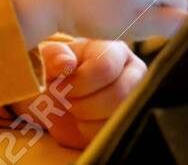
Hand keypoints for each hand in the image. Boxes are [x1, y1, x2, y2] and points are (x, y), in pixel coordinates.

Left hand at [12, 38, 145, 149]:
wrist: (62, 99)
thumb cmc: (59, 73)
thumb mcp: (50, 60)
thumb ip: (53, 57)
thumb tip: (65, 63)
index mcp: (115, 51)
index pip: (105, 67)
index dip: (78, 82)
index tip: (59, 86)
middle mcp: (135, 74)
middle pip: (117, 95)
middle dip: (82, 103)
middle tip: (65, 100)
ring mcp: (137, 101)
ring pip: (117, 119)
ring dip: (85, 119)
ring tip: (74, 108)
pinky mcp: (132, 123)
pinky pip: (114, 135)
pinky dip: (90, 133)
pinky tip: (83, 121)